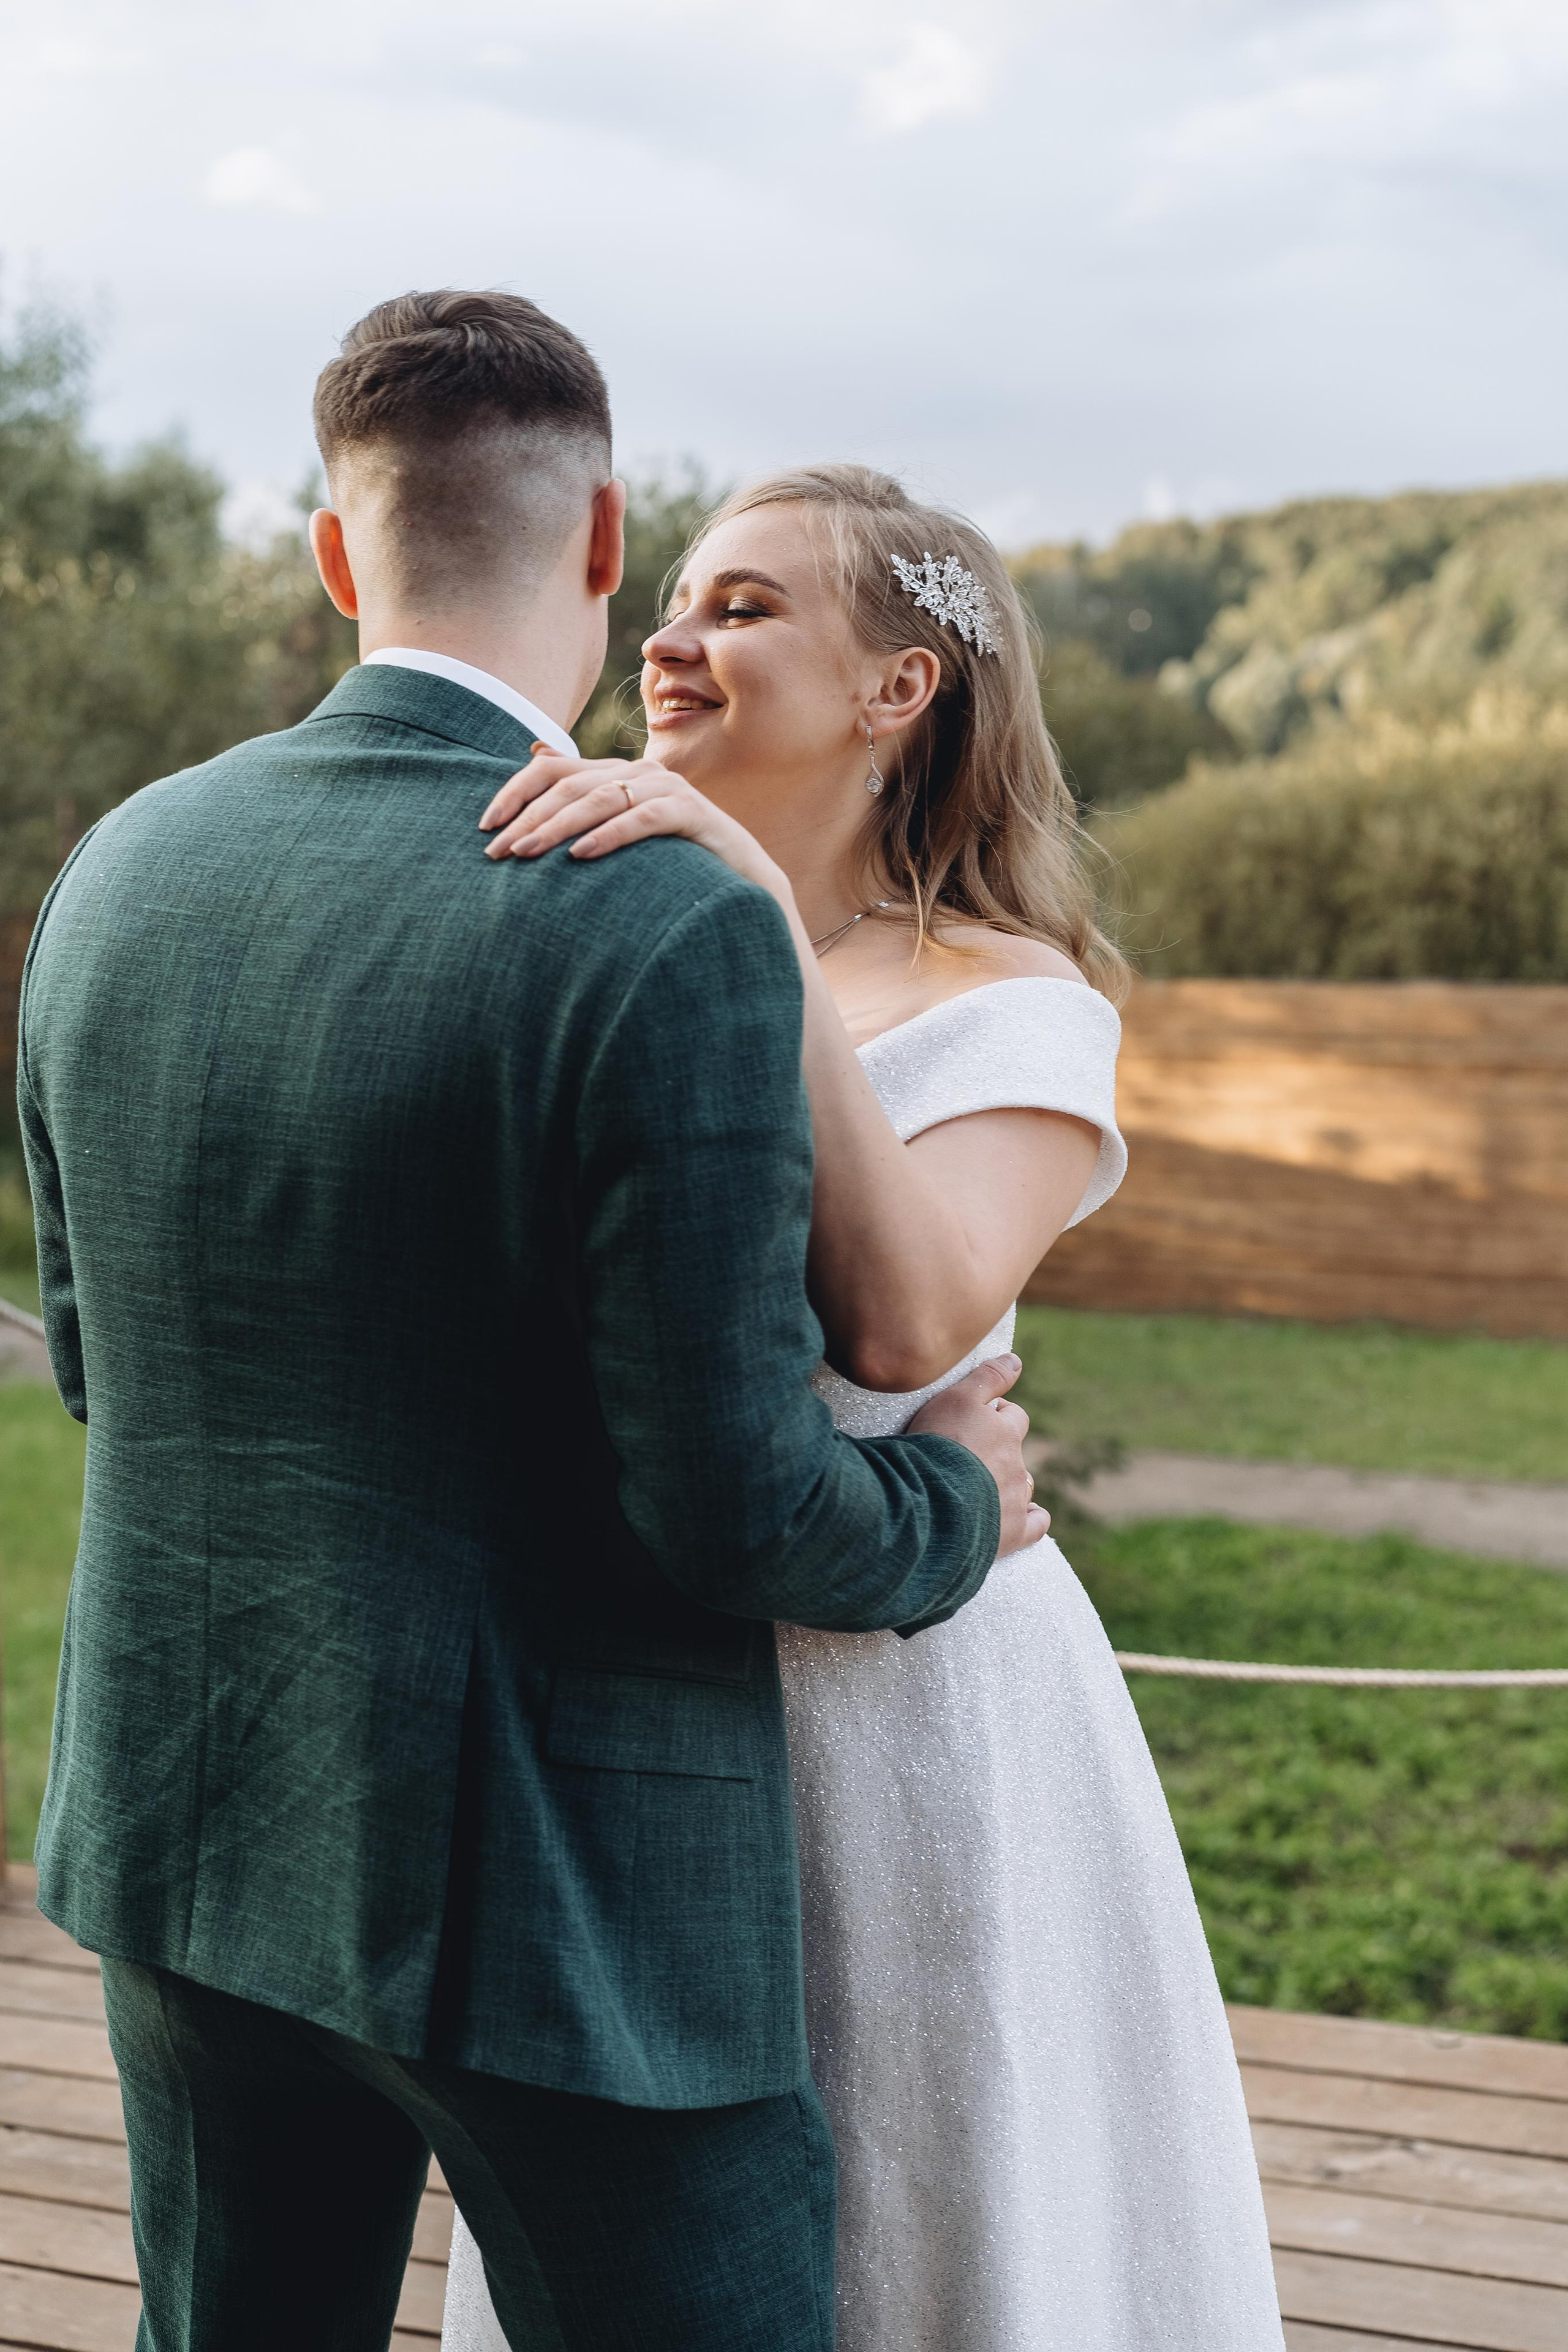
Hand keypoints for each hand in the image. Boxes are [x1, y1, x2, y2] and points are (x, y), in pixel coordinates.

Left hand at [480, 752, 780, 892]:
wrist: (745, 886)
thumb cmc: (674, 868)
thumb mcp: (620, 840)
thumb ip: (583, 810)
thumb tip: (531, 773)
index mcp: (616, 774)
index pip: (552, 768)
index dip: (514, 791)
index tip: (484, 826)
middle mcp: (640, 773)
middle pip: (570, 784)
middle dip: (528, 817)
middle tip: (497, 851)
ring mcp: (669, 789)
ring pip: (601, 798)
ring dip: (558, 826)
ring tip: (526, 853)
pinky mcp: (693, 814)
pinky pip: (644, 819)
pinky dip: (610, 835)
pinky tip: (581, 856)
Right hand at [906, 1354, 1049, 1557]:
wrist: (929, 1502)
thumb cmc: (938, 1445)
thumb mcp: (957, 1397)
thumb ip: (988, 1377)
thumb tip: (1017, 1361)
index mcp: (1005, 1432)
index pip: (1014, 1416)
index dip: (997, 1415)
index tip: (974, 1420)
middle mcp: (1016, 1464)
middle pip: (1016, 1452)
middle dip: (1000, 1451)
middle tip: (966, 1456)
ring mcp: (1015, 1500)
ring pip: (1022, 1486)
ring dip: (1008, 1483)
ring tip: (977, 1487)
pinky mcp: (1012, 1532)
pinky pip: (1036, 1524)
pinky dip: (1031, 1519)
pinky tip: (1017, 1517)